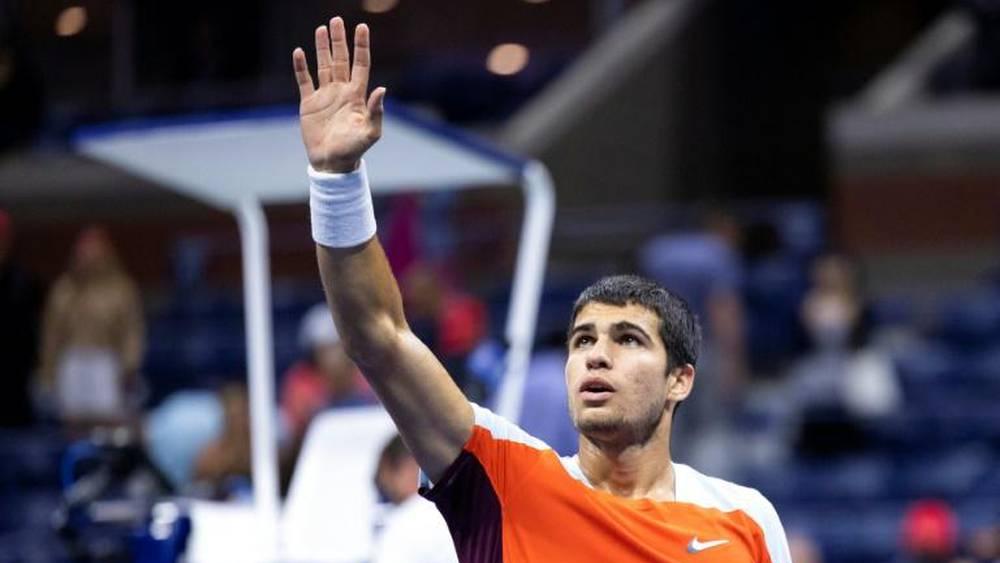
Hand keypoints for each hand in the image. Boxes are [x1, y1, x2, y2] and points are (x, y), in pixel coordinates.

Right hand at [293, 17, 385, 172]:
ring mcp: (325, 96)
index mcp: (357, 96)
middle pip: (341, 60)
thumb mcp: (370, 133)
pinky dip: (301, 67)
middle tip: (337, 20)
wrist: (332, 164)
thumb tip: (382, 89)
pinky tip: (299, 52)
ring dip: (322, 48)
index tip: (361, 27)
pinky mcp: (309, 104)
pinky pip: (304, 81)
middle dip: (339, 41)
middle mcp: (341, 91)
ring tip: (321, 29)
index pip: (361, 64)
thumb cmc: (354, 150)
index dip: (361, 46)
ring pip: (323, 66)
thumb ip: (376, 111)